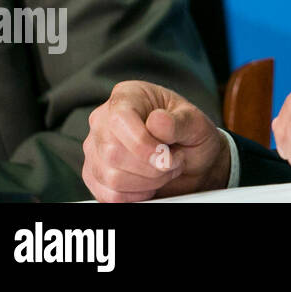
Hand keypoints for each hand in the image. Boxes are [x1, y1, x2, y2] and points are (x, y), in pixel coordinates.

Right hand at [82, 81, 229, 201]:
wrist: (194, 161)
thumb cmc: (192, 135)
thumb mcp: (196, 122)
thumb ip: (180, 121)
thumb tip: (157, 122)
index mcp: (128, 95)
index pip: (120, 120)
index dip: (143, 143)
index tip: (166, 154)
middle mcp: (104, 120)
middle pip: (113, 153)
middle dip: (151, 166)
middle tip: (173, 161)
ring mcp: (95, 148)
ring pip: (111, 177)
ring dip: (147, 182)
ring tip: (164, 170)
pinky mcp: (94, 175)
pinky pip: (108, 195)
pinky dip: (135, 196)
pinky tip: (150, 184)